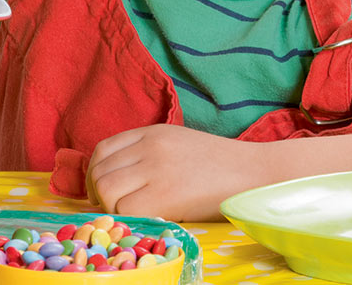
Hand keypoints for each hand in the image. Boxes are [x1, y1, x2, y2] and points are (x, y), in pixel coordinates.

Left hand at [85, 124, 267, 221]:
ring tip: (131, 215)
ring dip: (111, 207)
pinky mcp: (165, 194)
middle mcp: (150, 147)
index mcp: (152, 132)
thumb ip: (148, 154)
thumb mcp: (179, 145)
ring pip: (105, 189)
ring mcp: (156, 169)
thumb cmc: (220, 166)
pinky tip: (146, 220)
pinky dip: (128, 219)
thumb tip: (115, 180)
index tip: (104, 190)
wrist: (256, 173)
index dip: (95, 173)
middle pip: (99, 171)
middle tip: (114, 209)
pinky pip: (125, 209)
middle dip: (98, 194)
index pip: (103, 150)